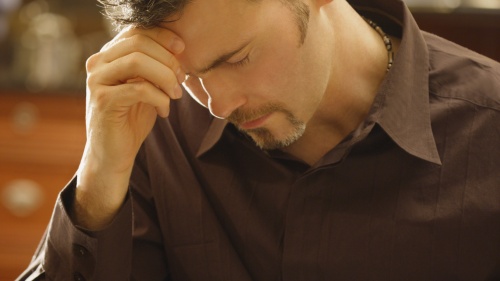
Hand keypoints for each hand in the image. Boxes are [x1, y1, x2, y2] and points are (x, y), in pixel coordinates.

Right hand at [74, 26, 184, 229]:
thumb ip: (155, 67)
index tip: (183, 50)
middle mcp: (98, 63)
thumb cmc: (132, 119)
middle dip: (168, 60)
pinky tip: (164, 112)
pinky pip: (139, 89)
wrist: (114, 153)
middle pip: (139, 43)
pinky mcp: (103, 100)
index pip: (136, 31)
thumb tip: (179, 49)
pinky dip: (159, 99)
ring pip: (137, 62)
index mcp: (108, 55)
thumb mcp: (147, 87)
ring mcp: (97, 81)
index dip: (163, 36)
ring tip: (175, 95)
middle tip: (182, 79)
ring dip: (165, 77)